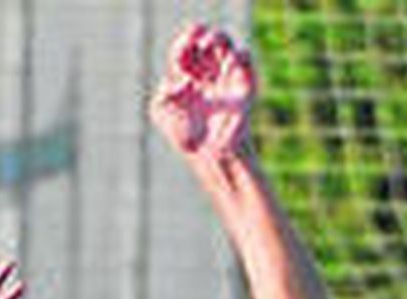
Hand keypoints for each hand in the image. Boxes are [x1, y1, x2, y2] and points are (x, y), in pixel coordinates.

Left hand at [149, 23, 255, 159]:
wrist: (209, 153)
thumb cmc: (184, 133)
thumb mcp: (162, 112)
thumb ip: (164, 93)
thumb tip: (186, 82)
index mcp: (187, 73)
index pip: (186, 47)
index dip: (183, 44)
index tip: (180, 55)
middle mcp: (207, 70)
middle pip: (205, 39)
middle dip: (199, 37)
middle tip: (196, 45)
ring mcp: (225, 73)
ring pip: (224, 42)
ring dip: (216, 38)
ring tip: (206, 46)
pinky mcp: (243, 80)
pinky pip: (244, 56)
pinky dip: (237, 54)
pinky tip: (226, 65)